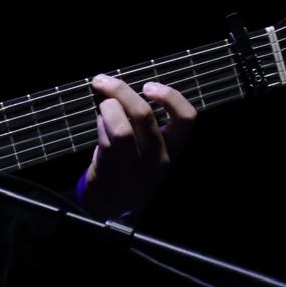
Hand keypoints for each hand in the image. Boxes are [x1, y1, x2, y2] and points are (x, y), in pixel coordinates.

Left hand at [78, 74, 195, 219]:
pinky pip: (105, 144)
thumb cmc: (130, 165)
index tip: (149, 85)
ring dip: (107, 109)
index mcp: (173, 148)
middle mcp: (158, 159)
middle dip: (120, 91)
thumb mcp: (147, 146)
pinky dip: (99, 127)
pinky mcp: (112, 175)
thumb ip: (142, 121)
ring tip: (102, 105)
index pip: (186, 118)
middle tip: (103, 81)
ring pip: (121, 130)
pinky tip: (99, 124)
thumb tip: (120, 88)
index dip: (170, 97)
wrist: (112, 205)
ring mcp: (135, 170)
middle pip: (143, 115)